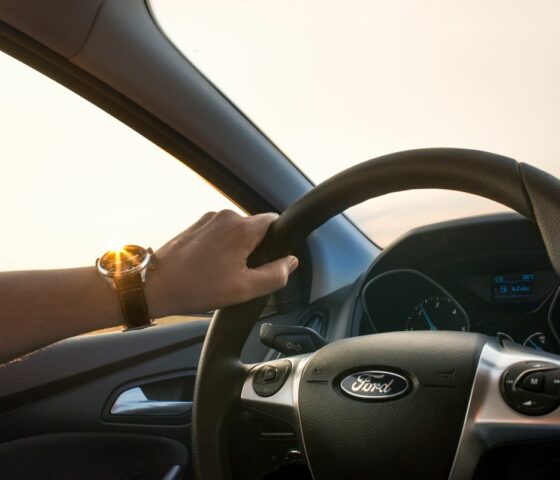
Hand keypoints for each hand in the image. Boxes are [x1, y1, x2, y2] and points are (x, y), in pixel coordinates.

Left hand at [146, 210, 297, 315]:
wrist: (155, 285)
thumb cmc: (196, 287)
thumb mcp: (245, 289)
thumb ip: (276, 274)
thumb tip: (291, 262)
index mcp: (242, 228)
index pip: (275, 221)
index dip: (277, 242)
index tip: (267, 261)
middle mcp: (226, 216)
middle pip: (255, 228)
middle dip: (255, 249)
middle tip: (241, 274)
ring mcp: (209, 219)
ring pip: (237, 232)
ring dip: (236, 249)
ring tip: (221, 273)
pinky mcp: (196, 226)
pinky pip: (219, 233)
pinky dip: (220, 248)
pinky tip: (209, 268)